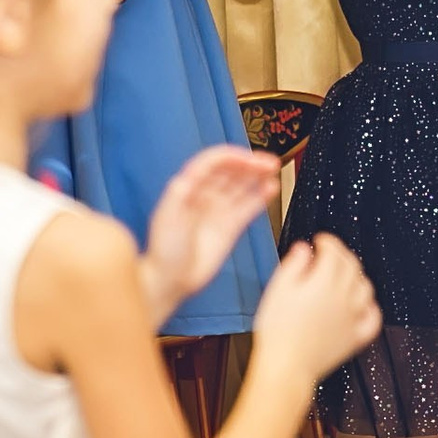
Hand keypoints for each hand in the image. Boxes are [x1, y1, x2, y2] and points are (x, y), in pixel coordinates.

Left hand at [142, 146, 279, 320]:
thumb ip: (177, 197)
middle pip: (231, 171)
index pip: (212, 163)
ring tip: (273, 168)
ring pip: (242, 186)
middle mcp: (205, 196)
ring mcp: (219, 211)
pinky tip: (271, 188)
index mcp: (188, 188)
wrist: (171, 280)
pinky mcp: (230, 227)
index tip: (248, 159)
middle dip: (249, 163)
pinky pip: (248, 206)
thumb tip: (186, 177)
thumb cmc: (163, 251)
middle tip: (269, 162)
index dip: (231, 157)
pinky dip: (260, 197)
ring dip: (257, 175)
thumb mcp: (166, 220)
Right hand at [251, 233, 379, 387]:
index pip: (334, 252)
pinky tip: (363, 304)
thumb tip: (304, 249)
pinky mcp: (355, 337)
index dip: (328, 241)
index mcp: (324, 283)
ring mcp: (352, 318)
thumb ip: (293, 264)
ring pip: (365, 288)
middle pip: (352, 266)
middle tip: (331, 253)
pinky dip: (370, 307)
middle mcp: (343, 297)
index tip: (321, 240)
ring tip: (344, 275)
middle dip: (342, 254)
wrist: (286, 367)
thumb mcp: (277, 290)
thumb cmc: (278, 332)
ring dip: (356, 276)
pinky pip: (373, 318)